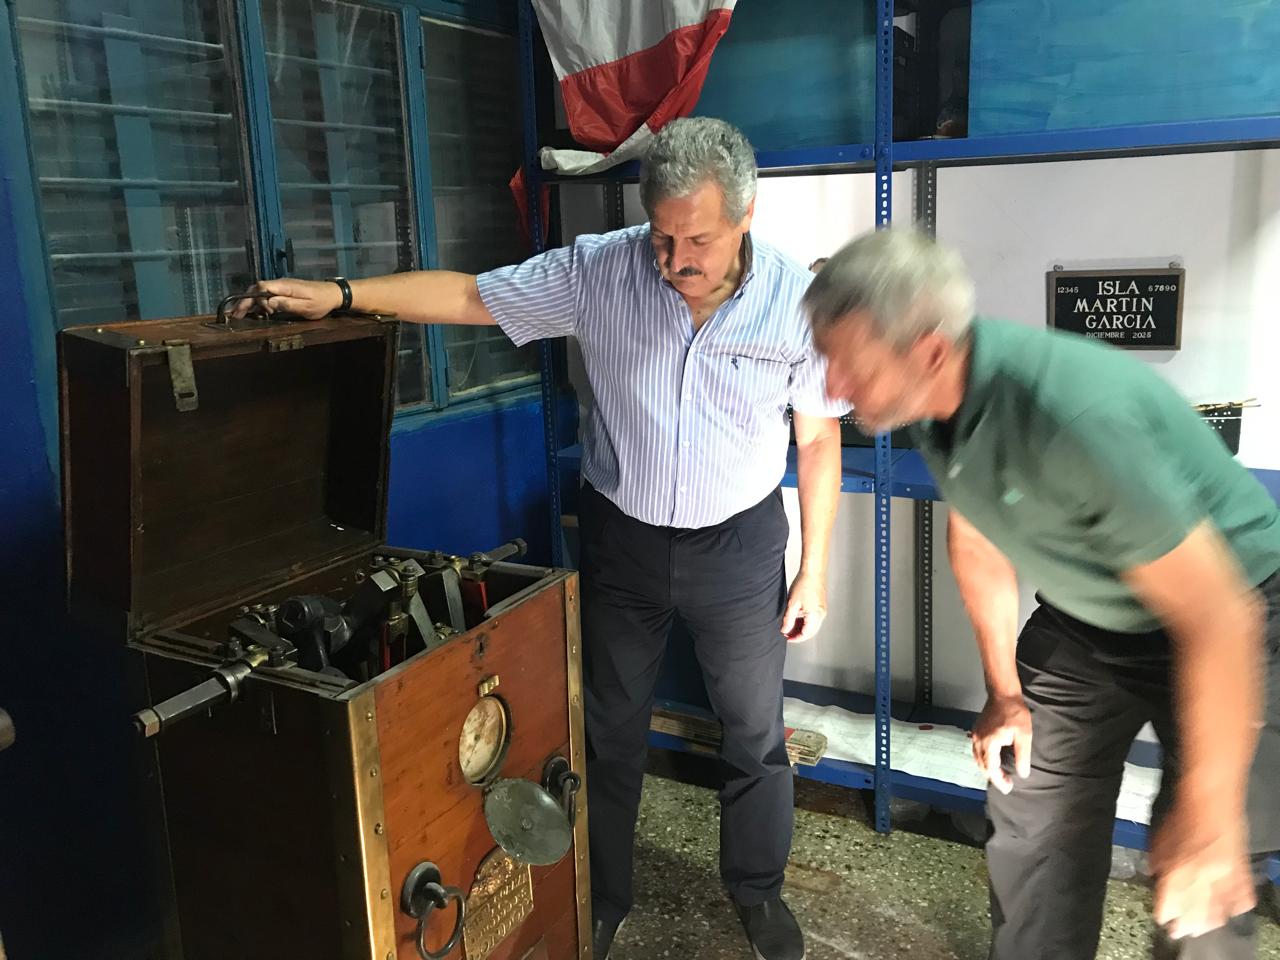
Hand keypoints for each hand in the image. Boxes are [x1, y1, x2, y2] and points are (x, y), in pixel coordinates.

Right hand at [232, 278, 342, 319]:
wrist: (333, 294)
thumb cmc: (321, 302)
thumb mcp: (306, 306)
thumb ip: (287, 304)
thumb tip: (269, 303)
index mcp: (284, 286)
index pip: (261, 287)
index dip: (255, 299)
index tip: (263, 312)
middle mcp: (280, 284)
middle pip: (256, 289)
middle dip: (244, 301)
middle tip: (233, 314)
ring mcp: (281, 287)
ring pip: (259, 292)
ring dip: (248, 302)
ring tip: (237, 314)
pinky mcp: (284, 291)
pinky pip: (266, 295)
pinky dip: (257, 303)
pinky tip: (252, 312)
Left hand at [782, 571, 825, 642]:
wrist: (813, 571)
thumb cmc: (804, 584)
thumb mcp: (792, 604)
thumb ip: (788, 620)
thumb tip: (785, 629)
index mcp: (815, 616)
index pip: (805, 634)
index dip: (795, 638)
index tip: (787, 637)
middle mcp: (821, 615)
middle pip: (810, 632)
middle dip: (798, 634)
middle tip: (787, 633)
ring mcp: (822, 610)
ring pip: (812, 625)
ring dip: (801, 627)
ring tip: (790, 625)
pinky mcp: (821, 606)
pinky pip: (813, 618)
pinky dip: (805, 621)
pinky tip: (796, 618)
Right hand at [971, 693, 1031, 794]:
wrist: (1003, 694)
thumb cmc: (1015, 713)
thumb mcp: (1024, 736)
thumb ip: (1022, 756)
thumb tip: (1022, 774)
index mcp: (990, 743)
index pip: (991, 769)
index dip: (999, 781)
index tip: (1008, 788)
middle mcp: (979, 741)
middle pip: (982, 766)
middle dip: (993, 777)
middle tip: (1007, 783)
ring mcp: (975, 735)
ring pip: (977, 759)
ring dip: (987, 769)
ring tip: (1000, 774)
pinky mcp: (976, 731)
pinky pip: (976, 751)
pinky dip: (983, 760)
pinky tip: (992, 760)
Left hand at [1150, 804, 1255, 939]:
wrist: (1211, 800)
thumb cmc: (1181, 816)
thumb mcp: (1159, 839)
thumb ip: (1157, 863)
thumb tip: (1154, 877)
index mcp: (1177, 871)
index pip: (1169, 905)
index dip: (1165, 915)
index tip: (1164, 920)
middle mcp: (1201, 879)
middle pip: (1195, 915)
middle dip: (1187, 925)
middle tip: (1181, 930)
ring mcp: (1225, 878)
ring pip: (1219, 913)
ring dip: (1209, 921)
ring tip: (1202, 925)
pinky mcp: (1242, 874)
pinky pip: (1242, 900)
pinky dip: (1234, 908)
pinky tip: (1227, 910)